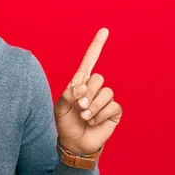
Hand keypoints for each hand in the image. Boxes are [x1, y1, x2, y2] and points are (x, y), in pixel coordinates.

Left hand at [54, 28, 122, 153]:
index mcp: (80, 83)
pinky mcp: (114, 111)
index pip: (90, 61)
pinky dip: (100, 115)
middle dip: (86, 94)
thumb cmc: (65, 123)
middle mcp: (94, 88)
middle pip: (98, 78)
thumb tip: (83, 88)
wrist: (75, 143)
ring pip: (106, 92)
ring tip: (85, 117)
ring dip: (92, 107)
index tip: (104, 30)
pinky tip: (93, 122)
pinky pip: (112, 106)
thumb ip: (68, 94)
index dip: (97, 45)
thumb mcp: (60, 107)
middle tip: (79, 107)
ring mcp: (105, 99)